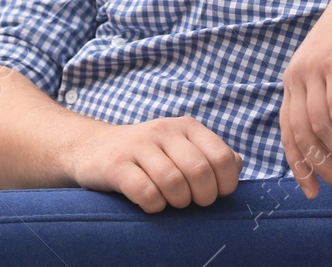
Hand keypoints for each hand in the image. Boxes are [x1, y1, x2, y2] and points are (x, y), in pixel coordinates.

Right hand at [67, 116, 242, 211]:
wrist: (93, 148)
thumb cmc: (147, 155)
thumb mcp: (180, 147)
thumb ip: (210, 154)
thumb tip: (238, 163)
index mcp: (186, 127)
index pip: (223, 158)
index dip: (225, 184)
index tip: (215, 194)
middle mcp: (163, 130)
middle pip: (200, 172)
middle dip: (202, 197)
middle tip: (191, 202)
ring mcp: (138, 145)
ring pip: (173, 183)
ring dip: (176, 202)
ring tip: (170, 201)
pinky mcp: (115, 164)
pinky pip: (145, 192)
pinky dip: (153, 205)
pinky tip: (149, 202)